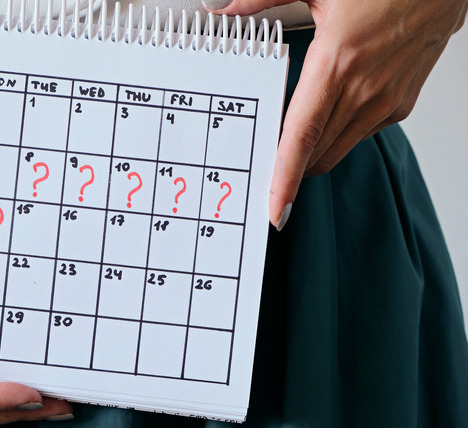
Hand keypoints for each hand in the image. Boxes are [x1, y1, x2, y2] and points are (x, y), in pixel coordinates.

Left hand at [207, 0, 466, 228]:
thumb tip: (224, 9)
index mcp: (337, 64)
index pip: (301, 138)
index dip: (285, 179)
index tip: (274, 209)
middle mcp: (365, 90)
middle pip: (316, 153)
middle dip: (290, 170)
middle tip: (266, 169)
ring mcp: (387, 100)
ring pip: (338, 149)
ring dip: (313, 154)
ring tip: (293, 143)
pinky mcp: (402, 102)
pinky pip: (360, 133)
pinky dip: (337, 134)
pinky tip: (329, 113)